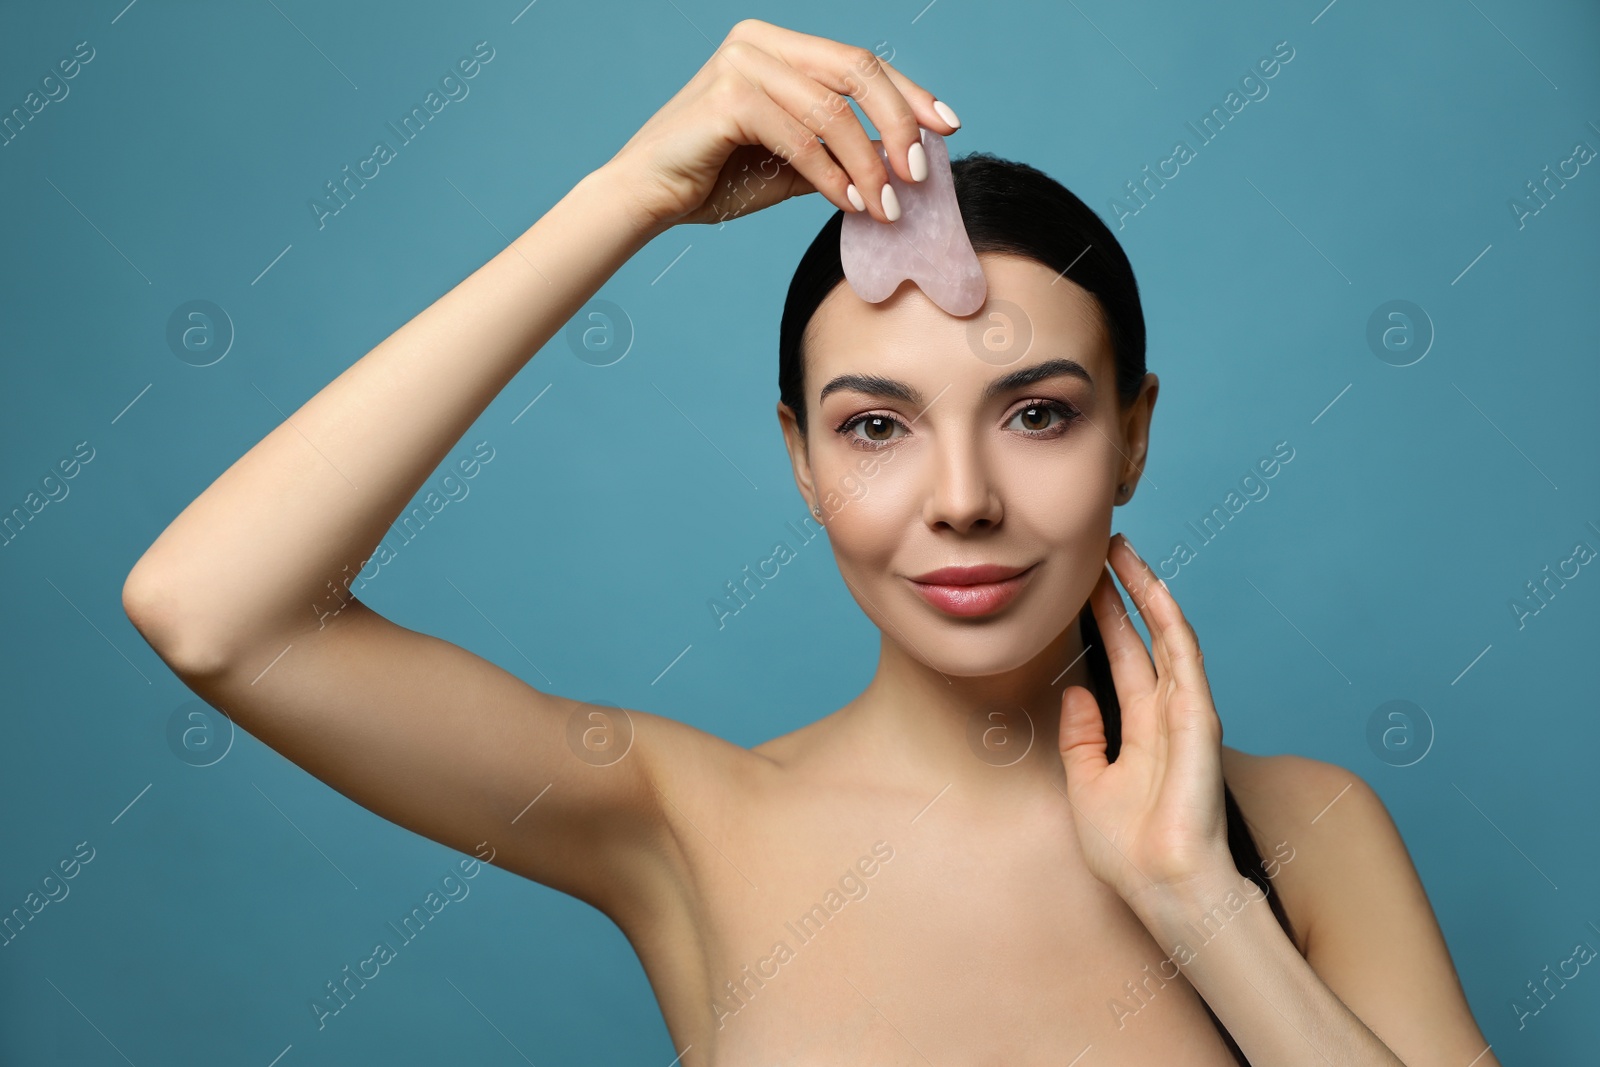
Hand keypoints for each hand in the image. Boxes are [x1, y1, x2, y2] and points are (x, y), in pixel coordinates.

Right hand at [600, 19, 958, 234]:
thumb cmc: (714, 179)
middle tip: (919, 175)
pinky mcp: (727, 98)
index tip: (947, 127)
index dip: (910, 94)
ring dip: (868, 164)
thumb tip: (900, 164)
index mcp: (777, 46)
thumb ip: (840, 153)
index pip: (859, 62)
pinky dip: (832, 175)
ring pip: (833, 111)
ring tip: (886, 207)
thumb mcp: (792, 163)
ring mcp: (741, 63)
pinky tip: (850, 203)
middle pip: (857, 71)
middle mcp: (760, 42)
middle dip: (899, 124)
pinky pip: (800, 138)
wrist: (647, 197)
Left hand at [1057, 533, 1236, 914]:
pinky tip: (1153, 588)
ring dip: (1146, 591)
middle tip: (1103, 547)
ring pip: (1166, 634)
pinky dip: (1169, 620)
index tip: (1085, 582)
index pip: (1121, 656)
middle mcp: (1165, 714)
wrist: (1161, 886)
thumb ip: (1081, 736)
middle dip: (1122, 591)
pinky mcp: (1199, 718)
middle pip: (1142, 636)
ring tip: (1122, 551)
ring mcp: (1185, 712)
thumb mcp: (1087, 782)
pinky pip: (1185, 658)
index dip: (1105, 616)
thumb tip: (1074, 690)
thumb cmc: (1129, 850)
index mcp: (1139, 729)